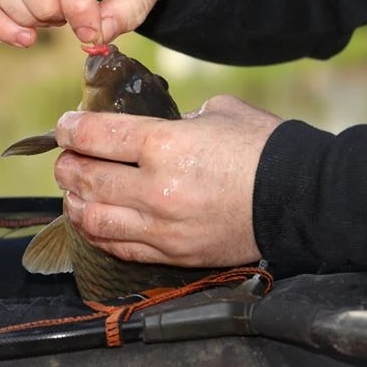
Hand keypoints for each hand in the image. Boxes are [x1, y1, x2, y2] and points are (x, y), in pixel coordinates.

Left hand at [53, 95, 282, 267]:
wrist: (303, 201)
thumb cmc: (264, 149)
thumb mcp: (217, 112)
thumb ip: (173, 119)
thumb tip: (146, 129)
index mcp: (166, 146)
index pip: (94, 136)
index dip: (69, 129)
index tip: (64, 126)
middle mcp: (156, 189)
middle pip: (84, 178)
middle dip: (66, 165)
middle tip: (66, 158)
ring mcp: (162, 228)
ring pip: (92, 219)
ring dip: (74, 202)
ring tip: (75, 190)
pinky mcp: (172, 254)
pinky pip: (117, 247)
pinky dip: (96, 232)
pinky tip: (92, 219)